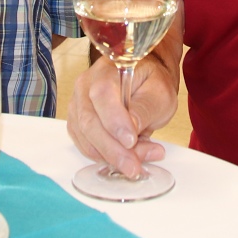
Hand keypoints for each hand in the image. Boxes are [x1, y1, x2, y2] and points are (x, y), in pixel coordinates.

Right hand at [66, 52, 178, 177]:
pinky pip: (86, 146)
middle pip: (90, 122)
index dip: (114, 121)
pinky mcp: (77, 124)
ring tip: (138, 161)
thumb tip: (131, 130)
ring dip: (112, 156)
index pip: (103, 94)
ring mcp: (78, 105)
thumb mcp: (160, 93)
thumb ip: (144, 109)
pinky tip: (126, 158)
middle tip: (135, 166)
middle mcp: (85, 86)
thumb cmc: (151, 83)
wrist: (143, 81)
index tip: (131, 141)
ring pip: (86, 139)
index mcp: (107, 71)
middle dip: (113, 150)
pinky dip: (105, 157)